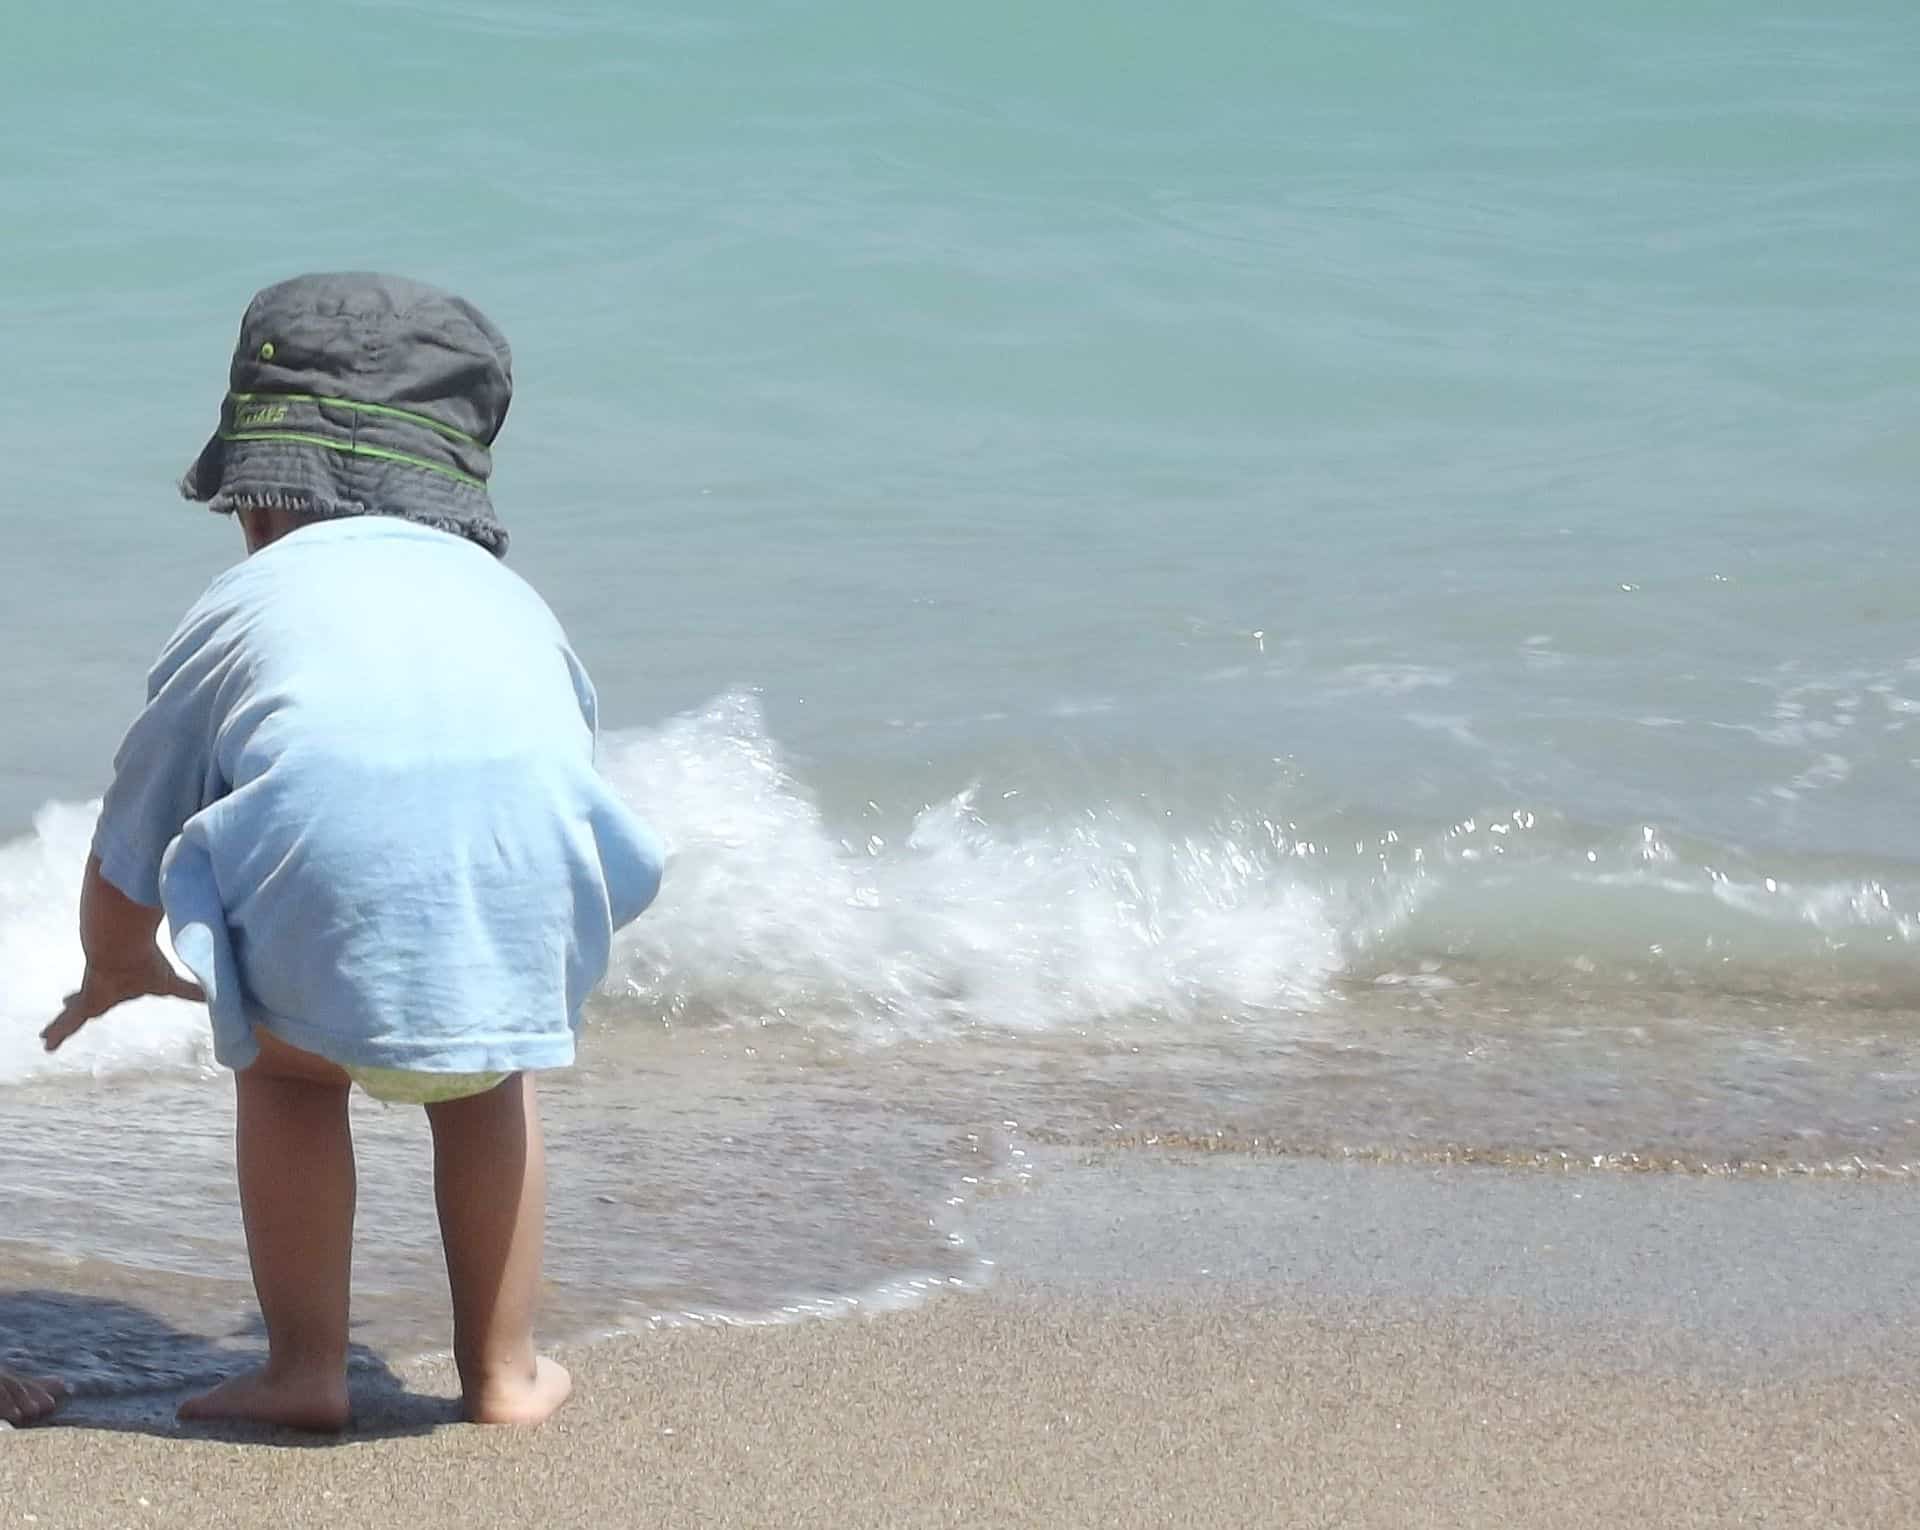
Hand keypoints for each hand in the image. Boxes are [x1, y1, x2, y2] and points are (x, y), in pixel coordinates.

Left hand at [40, 946, 203, 1052]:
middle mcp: (104, 989)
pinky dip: (58, 1033)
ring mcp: (91, 995)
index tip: (106, 992)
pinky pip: (68, 1023)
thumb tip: (213, 995)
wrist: (124, 951)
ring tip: (45, 1037)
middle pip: (89, 1000)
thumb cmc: (147, 962)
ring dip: (62, 1025)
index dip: (109, 992)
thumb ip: (189, 990)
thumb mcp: (170, 983)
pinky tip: (46, 1044)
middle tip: (68, 1002)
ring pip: (74, 1014)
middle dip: (78, 1003)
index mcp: (122, 983)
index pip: (114, 990)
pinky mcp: (85, 1003)